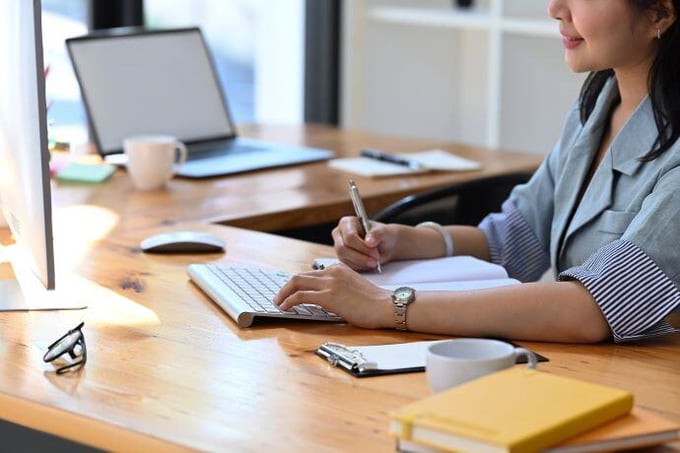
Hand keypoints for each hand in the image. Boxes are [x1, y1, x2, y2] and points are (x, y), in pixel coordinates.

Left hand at [273, 263, 392, 328]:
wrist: (385, 306)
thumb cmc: (374, 302)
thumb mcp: (353, 286)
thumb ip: (338, 286)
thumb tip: (324, 297)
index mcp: (338, 268)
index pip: (311, 273)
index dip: (298, 282)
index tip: (290, 291)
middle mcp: (332, 272)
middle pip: (299, 276)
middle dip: (286, 287)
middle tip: (279, 296)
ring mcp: (329, 283)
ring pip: (296, 283)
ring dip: (283, 293)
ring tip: (278, 302)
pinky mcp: (328, 296)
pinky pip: (300, 296)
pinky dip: (289, 301)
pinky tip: (285, 307)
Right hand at [331, 216, 398, 270]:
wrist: (386, 245)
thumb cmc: (383, 235)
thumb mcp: (384, 232)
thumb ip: (376, 234)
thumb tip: (369, 242)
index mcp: (347, 223)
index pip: (349, 236)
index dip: (362, 247)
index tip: (375, 253)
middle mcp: (339, 234)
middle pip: (342, 249)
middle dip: (360, 257)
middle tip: (375, 261)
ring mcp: (339, 247)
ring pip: (344, 259)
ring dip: (361, 263)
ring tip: (374, 262)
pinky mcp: (342, 258)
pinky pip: (347, 266)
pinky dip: (359, 267)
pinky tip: (368, 264)